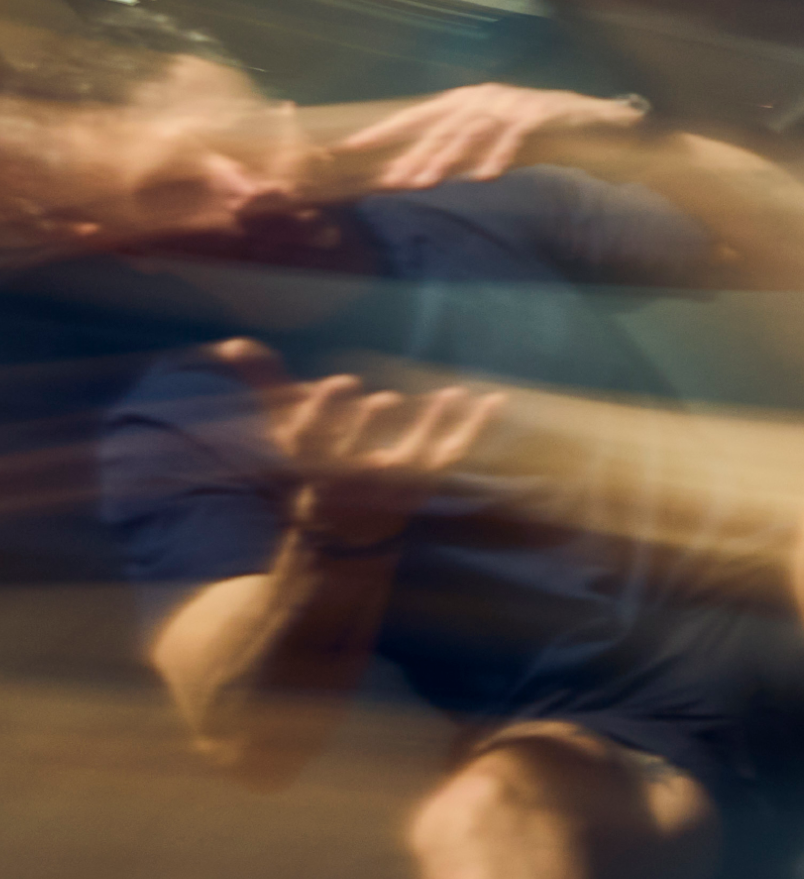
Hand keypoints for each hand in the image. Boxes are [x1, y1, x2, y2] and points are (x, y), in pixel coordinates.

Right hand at [214, 339, 506, 546]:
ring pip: (413, 463)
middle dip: (368, 433)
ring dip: (430, 429)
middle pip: (359, 463)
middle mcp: (353, 487)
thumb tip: (235, 343)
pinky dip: (475, 430)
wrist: (347, 535)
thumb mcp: (286, 433)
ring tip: (447, 396)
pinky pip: (453, 458)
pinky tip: (494, 399)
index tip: (339, 383)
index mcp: (312, 472)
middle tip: (381, 399)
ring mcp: (394, 491)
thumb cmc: (314, 472)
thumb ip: (266, 387)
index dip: (326, 415)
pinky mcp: (427, 485)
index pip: (313, 444)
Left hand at [325, 84, 646, 193]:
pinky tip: (486, 176)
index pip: (417, 115)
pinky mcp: (543, 114)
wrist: (597, 127)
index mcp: (468, 101)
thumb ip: (459, 154)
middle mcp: (485, 97)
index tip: (350, 150)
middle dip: (413, 154)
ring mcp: (514, 103)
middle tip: (392, 183)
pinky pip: (517, 135)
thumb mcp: (490, 146)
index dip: (383, 132)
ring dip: (447, 157)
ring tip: (426, 183)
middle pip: (441, 126)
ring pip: (472, 129)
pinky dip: (500, 154)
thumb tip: (415, 174)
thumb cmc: (539, 139)